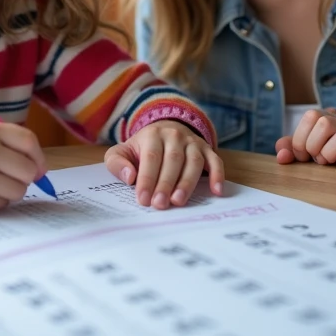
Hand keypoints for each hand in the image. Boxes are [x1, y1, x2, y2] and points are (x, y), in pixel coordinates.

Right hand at [0, 120, 47, 209]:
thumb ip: (6, 142)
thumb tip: (39, 167)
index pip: (29, 142)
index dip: (39, 157)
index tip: (39, 168)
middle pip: (28, 170)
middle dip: (25, 177)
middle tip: (12, 178)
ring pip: (18, 190)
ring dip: (10, 191)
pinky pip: (1, 204)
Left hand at [104, 120, 224, 208]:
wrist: (164, 131)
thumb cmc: (141, 149)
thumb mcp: (122, 151)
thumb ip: (117, 163)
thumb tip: (129, 177)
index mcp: (152, 135)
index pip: (151, 158)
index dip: (147, 179)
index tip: (143, 199)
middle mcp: (174, 135)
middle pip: (172, 160)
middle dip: (166, 184)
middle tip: (160, 204)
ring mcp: (192, 142)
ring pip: (193, 161)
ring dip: (187, 182)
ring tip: (178, 201)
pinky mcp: (206, 149)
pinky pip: (215, 161)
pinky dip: (218, 175)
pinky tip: (216, 191)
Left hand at [274, 108, 335, 173]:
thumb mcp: (318, 157)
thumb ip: (297, 152)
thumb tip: (281, 154)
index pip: (311, 115)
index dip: (301, 138)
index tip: (303, 157)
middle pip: (325, 122)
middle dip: (314, 146)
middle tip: (319, 161)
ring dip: (330, 154)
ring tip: (332, 165)